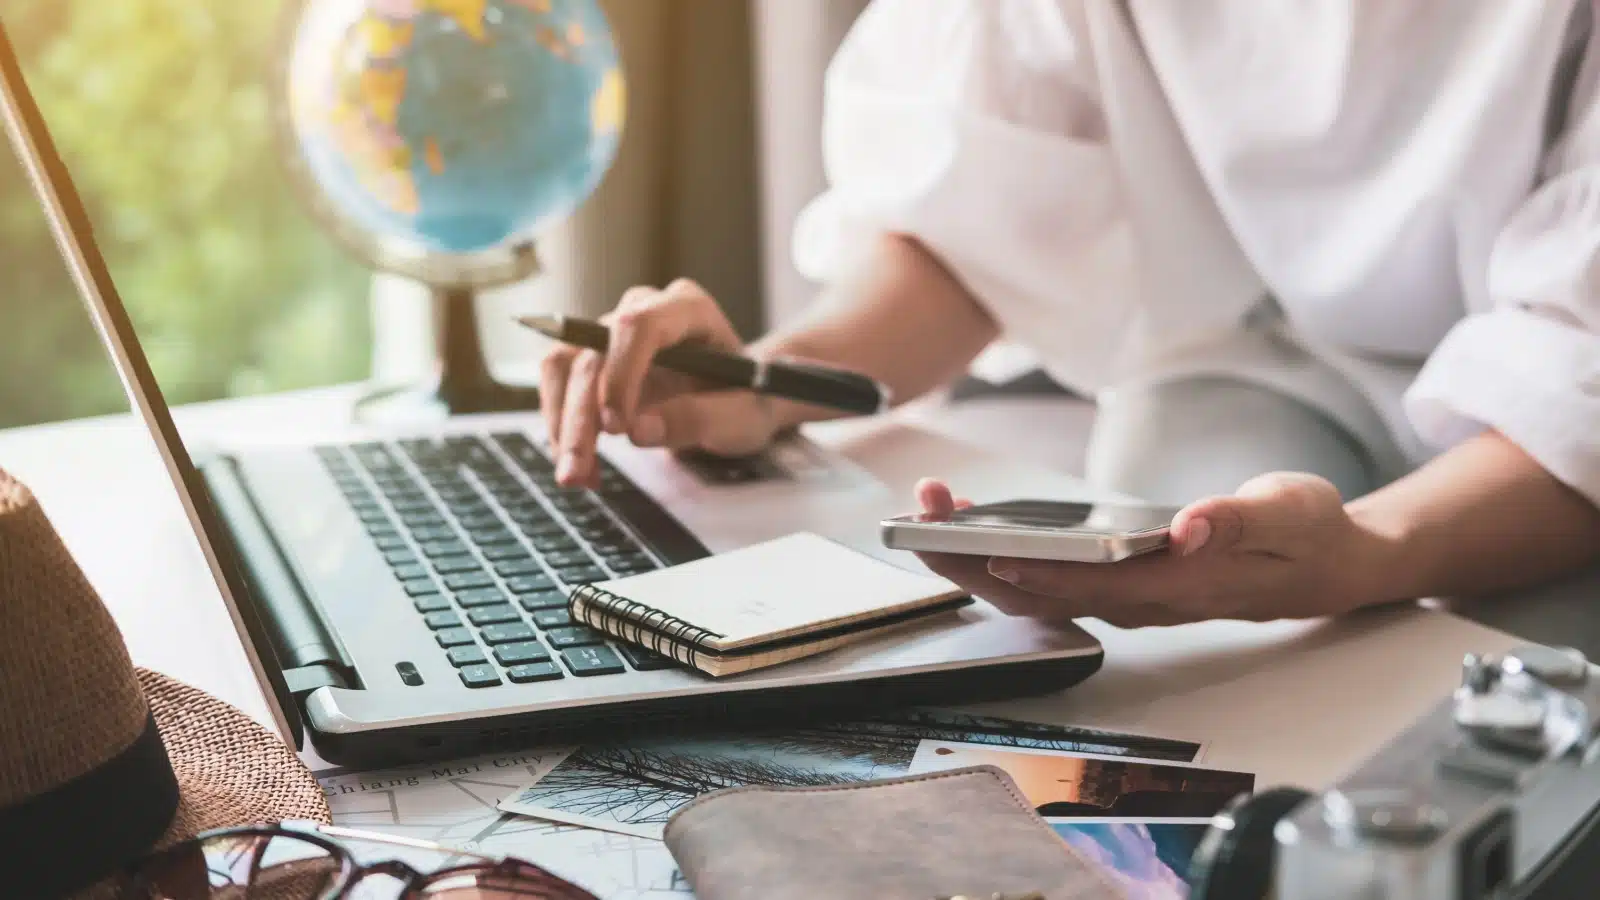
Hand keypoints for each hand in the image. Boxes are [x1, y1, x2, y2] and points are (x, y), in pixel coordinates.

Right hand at [540, 278, 782, 486]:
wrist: (738, 396)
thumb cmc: (747, 399)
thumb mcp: (742, 417)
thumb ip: (698, 418)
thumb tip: (638, 430)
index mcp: (689, 308)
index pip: (639, 325)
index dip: (620, 374)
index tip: (617, 428)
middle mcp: (644, 309)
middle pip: (593, 352)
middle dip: (580, 417)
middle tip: (578, 471)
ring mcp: (614, 331)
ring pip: (566, 366)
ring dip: (562, 424)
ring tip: (577, 475)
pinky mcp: (594, 357)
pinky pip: (560, 384)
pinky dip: (563, 428)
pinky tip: (584, 466)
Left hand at [910, 474, 1382, 627]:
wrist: (1327, 566)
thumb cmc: (1307, 536)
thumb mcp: (1290, 513)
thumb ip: (1239, 520)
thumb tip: (1189, 526)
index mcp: (1180, 585)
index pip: (1096, 586)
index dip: (1039, 573)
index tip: (990, 552)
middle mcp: (1143, 600)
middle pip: (1045, 592)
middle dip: (977, 559)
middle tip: (924, 516)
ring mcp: (1127, 597)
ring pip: (1037, 588)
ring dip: (978, 556)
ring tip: (932, 509)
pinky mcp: (1119, 584)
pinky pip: (1048, 577)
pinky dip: (1003, 552)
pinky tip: (973, 524)